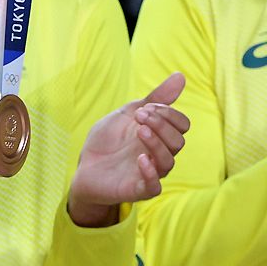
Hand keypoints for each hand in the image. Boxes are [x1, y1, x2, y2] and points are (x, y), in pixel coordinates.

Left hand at [67, 73, 189, 226]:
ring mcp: (149, 173)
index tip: (146, 108)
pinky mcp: (137, 189)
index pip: (182, 125)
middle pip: (178, 141)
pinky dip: (151, 172)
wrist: (84, 166)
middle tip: (139, 117)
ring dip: (157, 143)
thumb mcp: (128, 114)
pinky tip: (140, 158)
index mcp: (159, 135)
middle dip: (161, 125)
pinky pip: (154, 187)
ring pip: (169, 162)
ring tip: (139, 131)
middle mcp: (159, 154)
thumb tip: (181, 76)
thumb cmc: (108, 141)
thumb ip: (155, 98)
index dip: (169, 114)